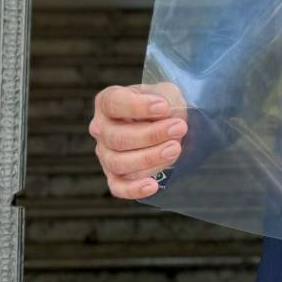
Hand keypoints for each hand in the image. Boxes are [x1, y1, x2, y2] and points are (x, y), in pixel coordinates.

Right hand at [88, 82, 187, 199]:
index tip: (163, 107)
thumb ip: (164, 99)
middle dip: (151, 135)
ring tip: (175, 149)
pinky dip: (133, 189)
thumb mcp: (166, 93)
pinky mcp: (115, 176)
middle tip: (179, 128)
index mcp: (108, 102)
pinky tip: (152, 186)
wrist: (170, 123)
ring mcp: (105, 154)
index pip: (113, 103)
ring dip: (149, 158)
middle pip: (117, 137)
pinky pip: (117, 187)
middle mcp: (101, 128)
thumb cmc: (164, 105)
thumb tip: (164, 116)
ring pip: (118, 162)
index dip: (137, 106)